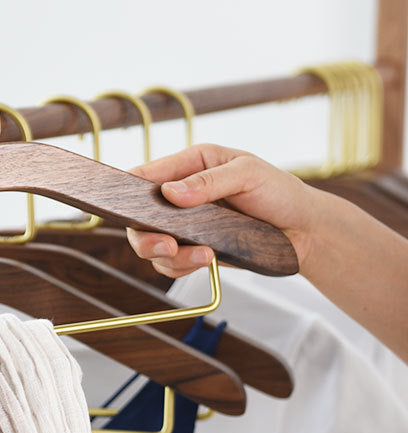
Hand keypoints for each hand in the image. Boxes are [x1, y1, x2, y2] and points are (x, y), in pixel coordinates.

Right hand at [127, 143, 320, 276]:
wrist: (303, 230)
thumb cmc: (280, 193)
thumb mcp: (249, 174)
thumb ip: (209, 181)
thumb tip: (170, 192)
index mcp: (190, 165)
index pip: (145, 175)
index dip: (129, 191)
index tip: (130, 207)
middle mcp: (181, 195)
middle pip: (138, 219)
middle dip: (146, 236)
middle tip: (166, 246)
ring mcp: (185, 225)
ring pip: (152, 246)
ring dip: (171, 256)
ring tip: (204, 255)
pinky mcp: (193, 250)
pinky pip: (171, 264)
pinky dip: (183, 267)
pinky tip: (208, 260)